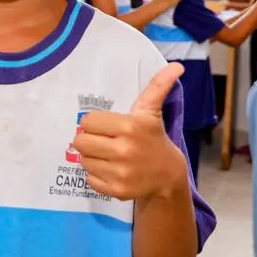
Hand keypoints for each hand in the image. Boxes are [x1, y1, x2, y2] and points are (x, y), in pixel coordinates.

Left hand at [73, 63, 187, 200]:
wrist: (168, 176)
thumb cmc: (153, 139)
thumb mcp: (152, 112)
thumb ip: (158, 87)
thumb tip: (176, 65)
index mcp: (129, 127)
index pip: (87, 122)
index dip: (94, 124)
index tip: (106, 127)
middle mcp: (124, 150)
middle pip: (80, 142)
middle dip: (89, 141)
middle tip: (104, 142)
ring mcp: (120, 172)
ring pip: (84, 160)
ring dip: (93, 158)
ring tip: (109, 156)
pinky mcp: (116, 190)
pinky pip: (90, 179)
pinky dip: (97, 176)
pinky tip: (112, 171)